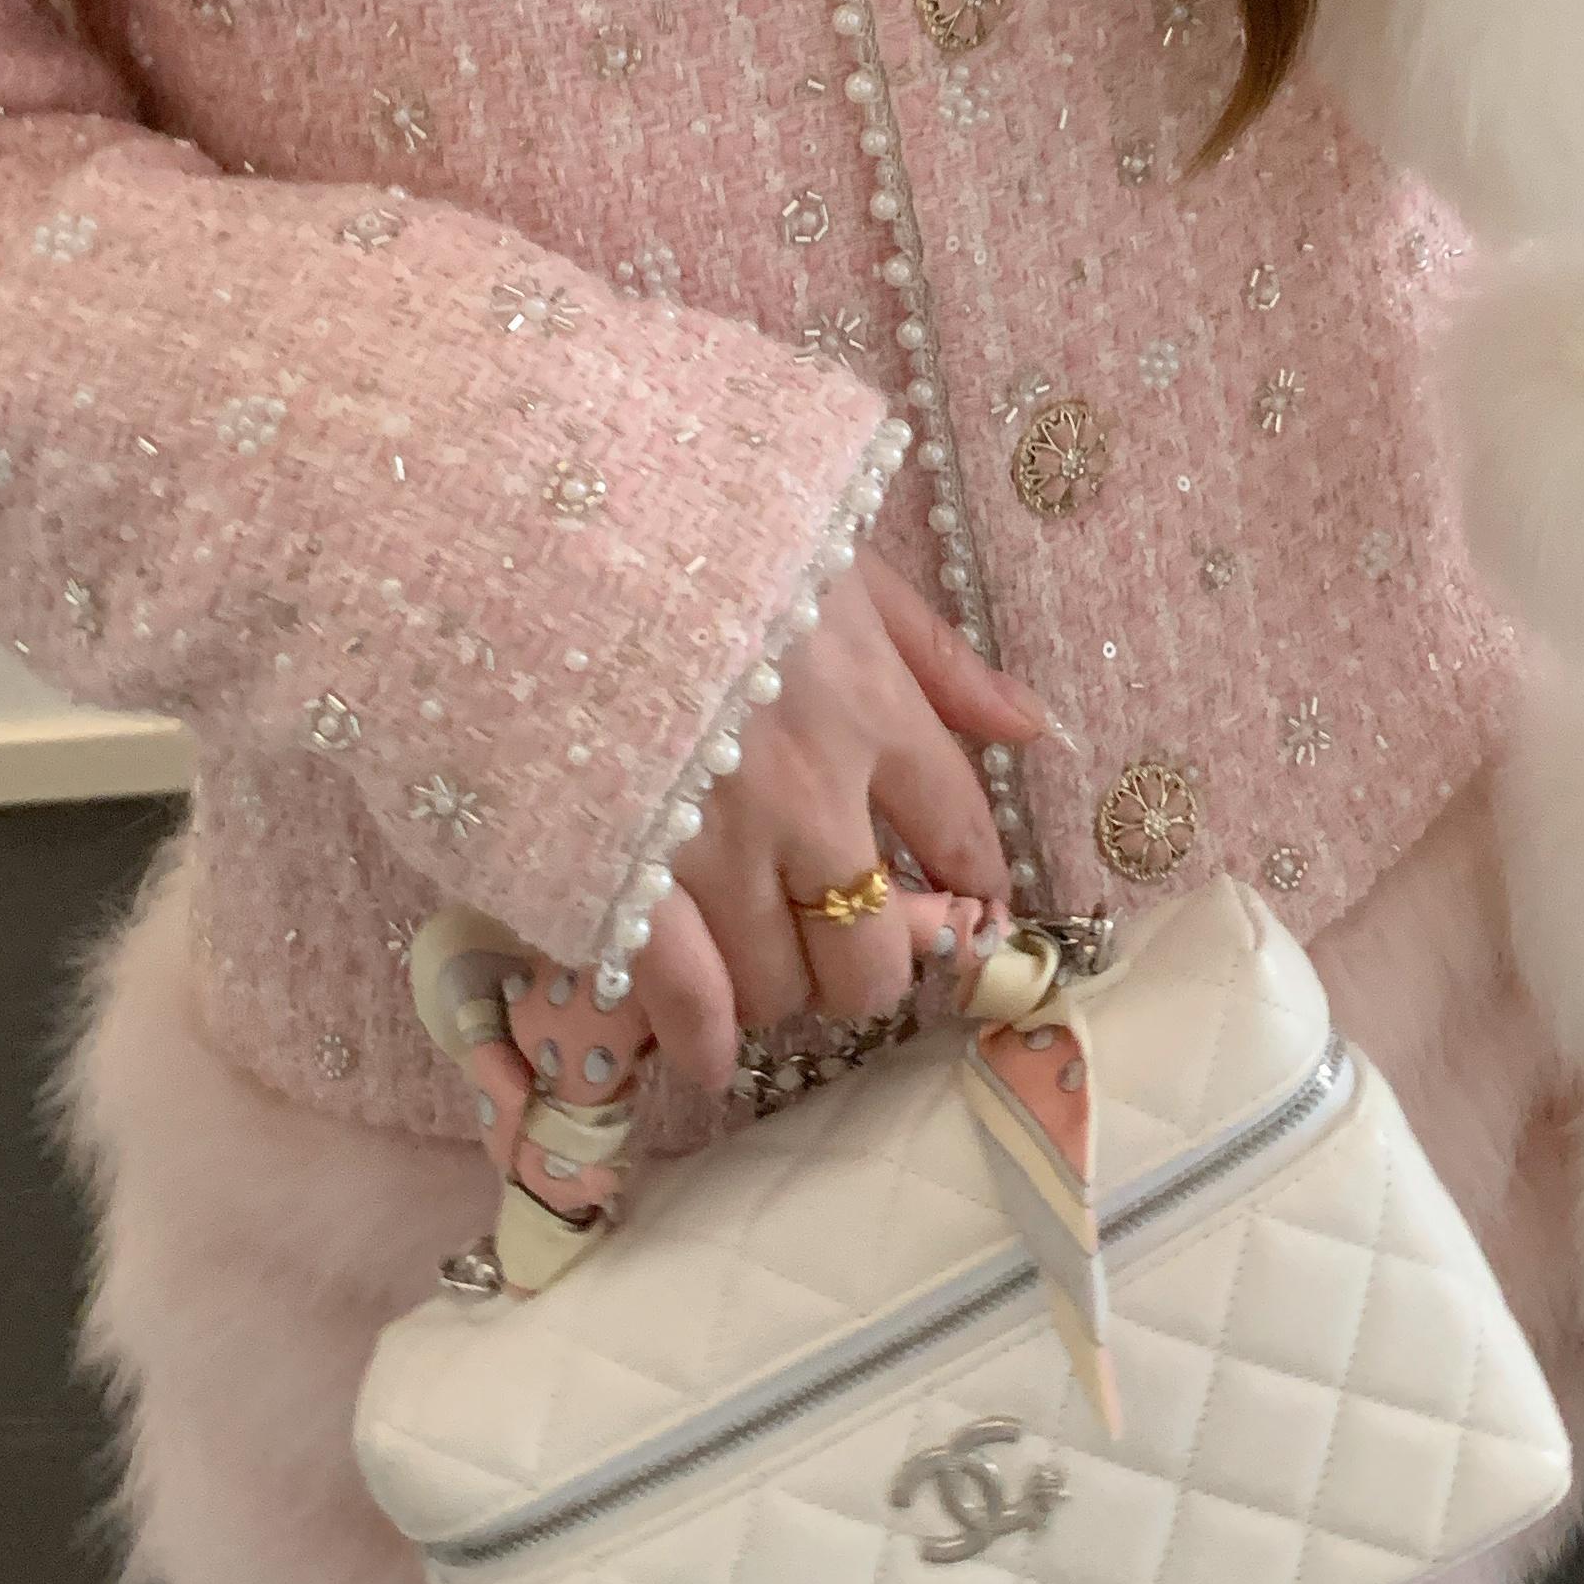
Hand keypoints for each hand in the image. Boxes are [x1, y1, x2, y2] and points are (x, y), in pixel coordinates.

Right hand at [628, 547, 1046, 1088]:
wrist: (547, 524)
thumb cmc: (693, 528)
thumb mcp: (836, 561)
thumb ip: (936, 656)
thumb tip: (1036, 727)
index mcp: (871, 709)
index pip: (958, 830)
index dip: (970, 880)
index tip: (968, 902)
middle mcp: (812, 795)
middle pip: (873, 944)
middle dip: (867, 966)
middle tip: (842, 953)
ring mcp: (718, 845)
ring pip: (783, 981)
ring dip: (783, 991)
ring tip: (762, 975)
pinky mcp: (628, 877)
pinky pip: (690, 1000)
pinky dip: (706, 1041)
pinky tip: (710, 1060)